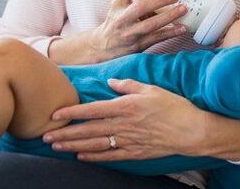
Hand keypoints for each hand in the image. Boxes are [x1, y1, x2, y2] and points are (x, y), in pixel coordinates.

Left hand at [42, 78, 206, 161]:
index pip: (92, 109)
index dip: (72, 112)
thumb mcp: (150, 88)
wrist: (193, 131)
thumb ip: (127, 85)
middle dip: (66, 133)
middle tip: (47, 136)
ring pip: (96, 144)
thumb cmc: (173, 106)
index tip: (55, 114)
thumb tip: (110, 83)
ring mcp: (129, 140)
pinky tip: (82, 156)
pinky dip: (95, 157)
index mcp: (125, 106)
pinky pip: (111, 156)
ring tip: (57, 147)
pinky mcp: (136, 152)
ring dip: (74, 145)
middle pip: (89, 130)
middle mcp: (123, 124)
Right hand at [88, 0, 187, 61]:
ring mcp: (129, 33)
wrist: (103, 47)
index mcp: (117, 4)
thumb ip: (135, 0)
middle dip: (160, 0)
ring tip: (183, 9)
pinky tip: (182, 28)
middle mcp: (121, 18)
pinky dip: (171, 32)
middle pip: (141, 6)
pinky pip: (157, 38)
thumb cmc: (116, 22)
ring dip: (169, 16)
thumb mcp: (119, 8)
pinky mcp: (137, 45)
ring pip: (151, 24)